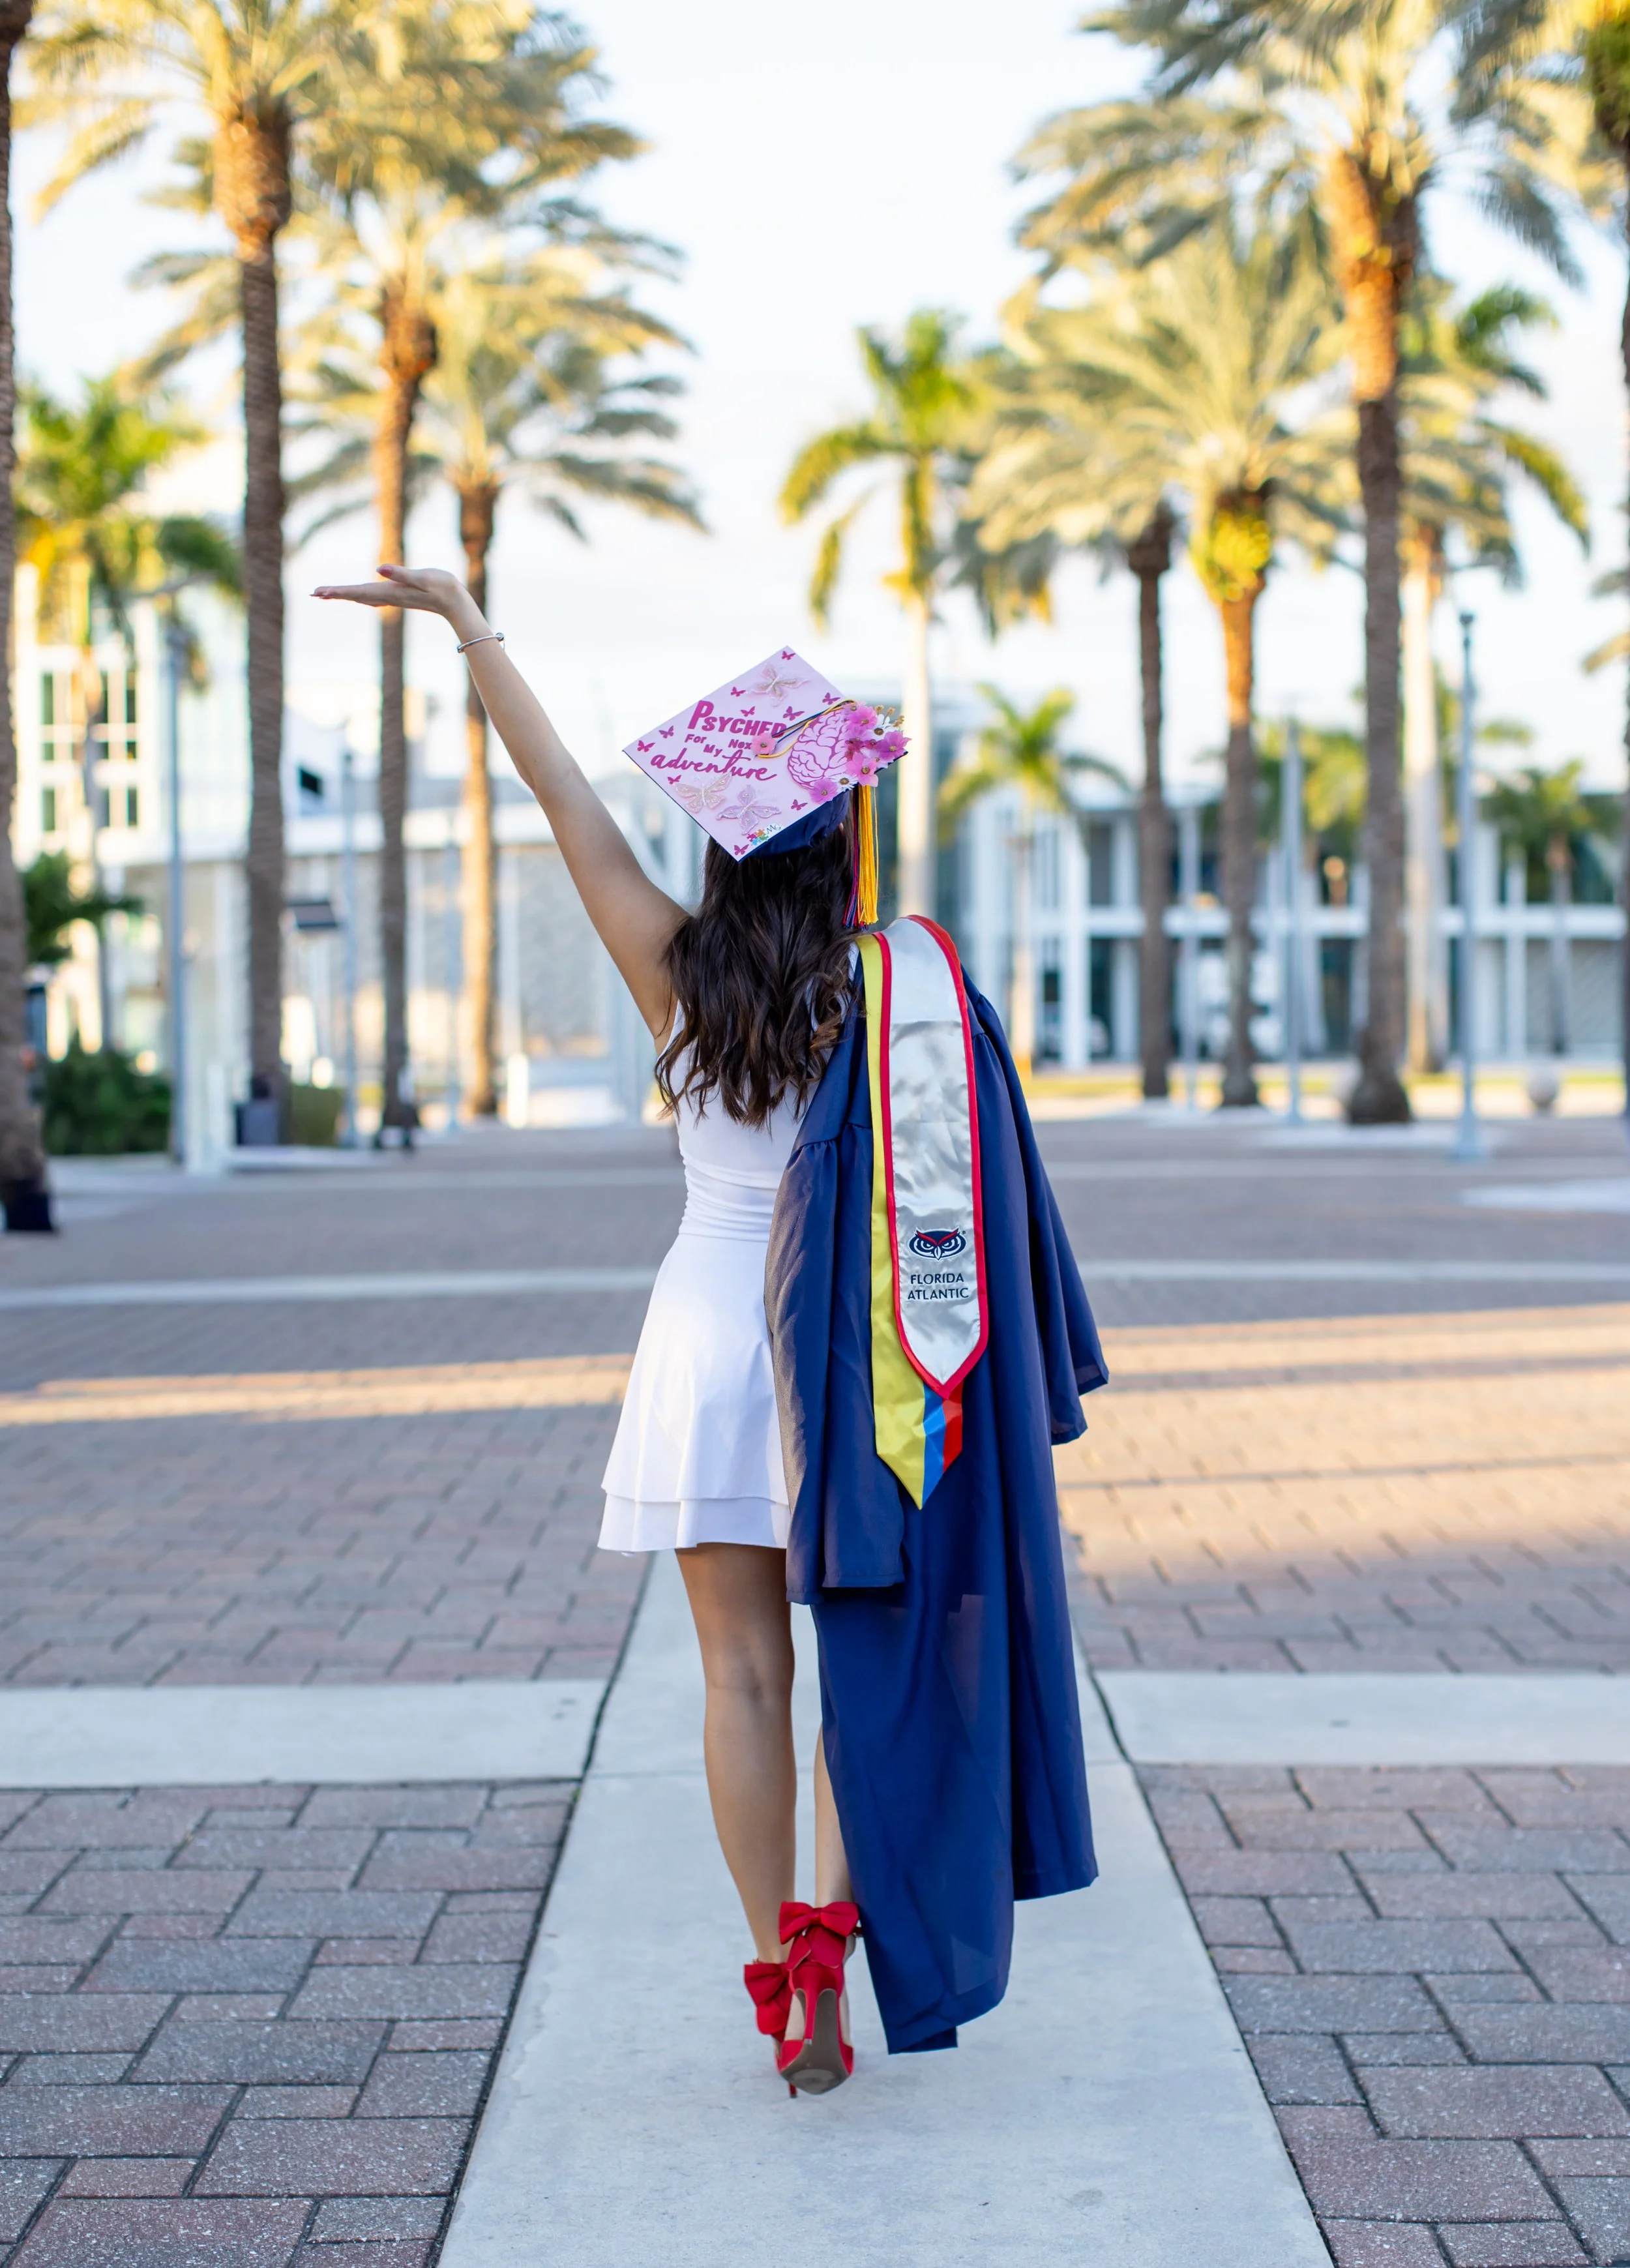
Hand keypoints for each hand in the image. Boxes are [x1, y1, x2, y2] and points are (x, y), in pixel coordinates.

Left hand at [312, 564, 468, 617]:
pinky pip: (372, 596)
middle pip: (356, 596)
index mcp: (391, 591)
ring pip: (362, 597)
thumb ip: (401, 574)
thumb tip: (378, 569)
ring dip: (345, 595)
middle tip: (313, 594)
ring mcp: (394, 598)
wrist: (457, 603)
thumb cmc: (443, 587)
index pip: (358, 591)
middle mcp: (389, 597)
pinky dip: (359, 596)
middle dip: (335, 594)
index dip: (338, 591)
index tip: (319, 592)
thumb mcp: (423, 577)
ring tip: (328, 595)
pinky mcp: (399, 596)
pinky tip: (357, 597)